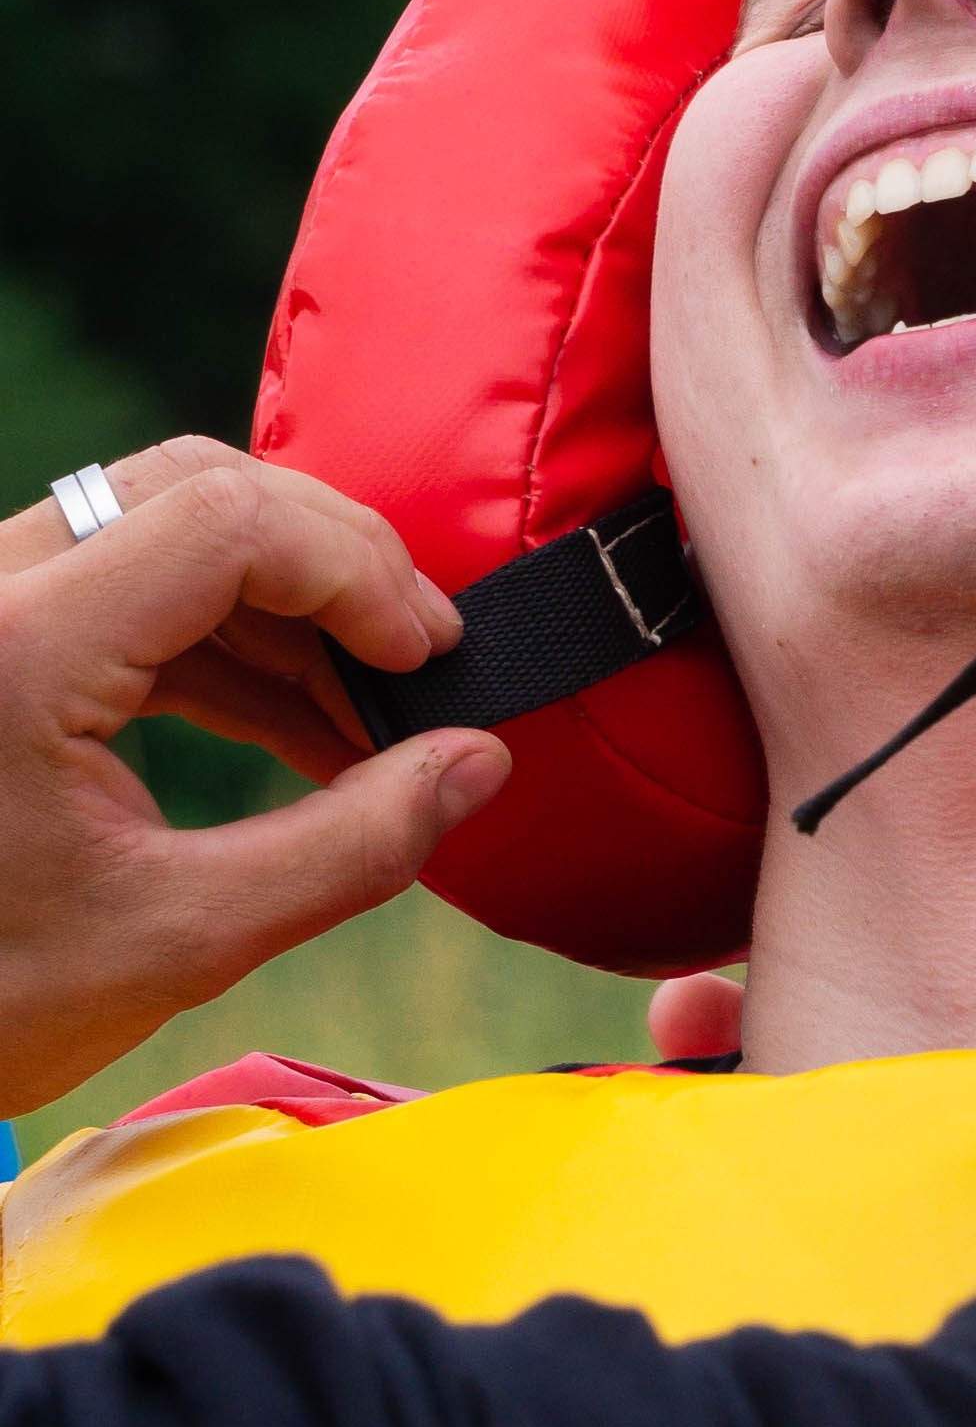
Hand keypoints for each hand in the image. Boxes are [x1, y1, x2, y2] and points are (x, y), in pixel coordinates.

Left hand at [0, 441, 508, 1110]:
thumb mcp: (177, 941)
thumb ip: (348, 847)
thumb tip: (479, 763)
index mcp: (17, 651)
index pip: (226, 521)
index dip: (355, 570)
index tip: (430, 658)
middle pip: (195, 486)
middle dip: (331, 561)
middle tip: (418, 660)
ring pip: (161, 523)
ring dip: (283, 601)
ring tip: (367, 712)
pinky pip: (122, 583)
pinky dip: (222, 635)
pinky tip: (294, 722)